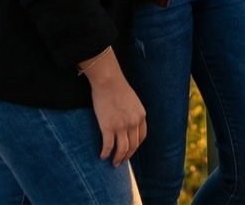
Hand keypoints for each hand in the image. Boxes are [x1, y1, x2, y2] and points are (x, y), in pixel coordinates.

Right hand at [80, 49, 146, 165]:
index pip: (142, 137)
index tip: (130, 150)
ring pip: (122, 149)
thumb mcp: (133, 101)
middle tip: (121, 161)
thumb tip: (129, 124)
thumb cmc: (118, 88)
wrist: (108, 81)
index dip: (136, 146)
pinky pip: (108, 146)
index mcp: (141, 115)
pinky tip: (102, 156)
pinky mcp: (108, 128)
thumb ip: (133, 113)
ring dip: (118, 158)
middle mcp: (134, 123)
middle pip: (133, 146)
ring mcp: (121, 126)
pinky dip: (106, 153)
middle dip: (127, 156)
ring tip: (114, 163)